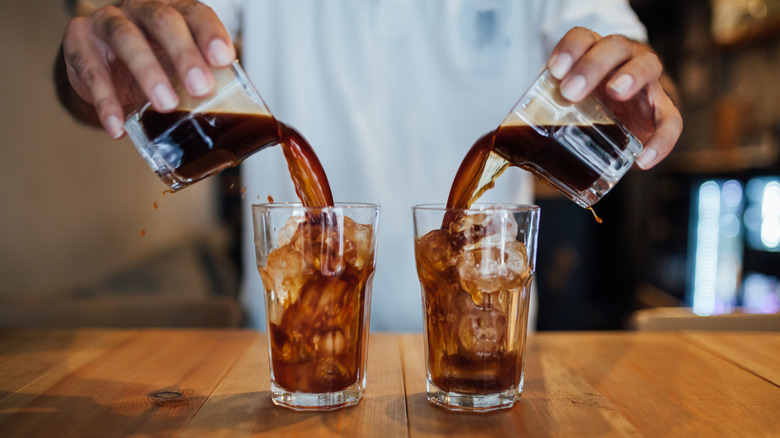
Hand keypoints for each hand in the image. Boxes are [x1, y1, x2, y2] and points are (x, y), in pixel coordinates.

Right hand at [61, 0, 235, 137]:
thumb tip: (236, 115)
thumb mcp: (176, 68)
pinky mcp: (79, 42)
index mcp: (173, 12)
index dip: (210, 34)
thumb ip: (202, 80)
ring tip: (165, 105)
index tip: (224, 58)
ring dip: (148, 72)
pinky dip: (106, 102)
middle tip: (201, 87)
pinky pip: (92, 71)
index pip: (195, 13)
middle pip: (163, 20)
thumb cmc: (149, 62)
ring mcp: (108, 22)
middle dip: (184, 54)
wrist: (99, 65)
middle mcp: (140, 10)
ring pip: (127, 37)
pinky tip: (117, 126)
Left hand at [546, 27, 682, 169]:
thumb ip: (545, 112)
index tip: (554, 70)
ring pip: (647, 66)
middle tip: (572, 90)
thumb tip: (511, 144)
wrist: (622, 112)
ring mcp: (646, 82)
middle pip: (615, 47)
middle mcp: (623, 60)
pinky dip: (662, 139)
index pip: (583, 38)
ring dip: (630, 76)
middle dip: (593, 65)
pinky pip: (671, 120)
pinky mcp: (661, 109)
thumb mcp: (565, 102)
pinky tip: (644, 159)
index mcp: (594, 53)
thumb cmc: (587, 103)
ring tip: (615, 90)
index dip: (570, 49)